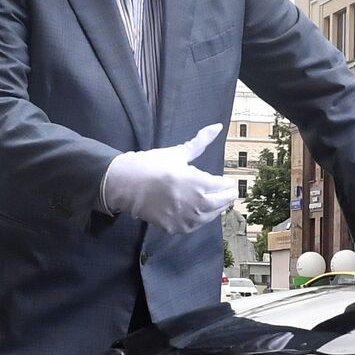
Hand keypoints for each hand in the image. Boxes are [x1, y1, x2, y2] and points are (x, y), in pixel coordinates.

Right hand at [103, 124, 236, 233]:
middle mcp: (193, 202)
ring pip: (210, 216)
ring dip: (217, 208)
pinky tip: (202, 212)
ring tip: (218, 202)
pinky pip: (195, 225)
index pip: (221, 186)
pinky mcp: (174, 227)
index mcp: (196, 182)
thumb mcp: (177, 152)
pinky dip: (201, 219)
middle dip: (227, 196)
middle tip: (230, 192)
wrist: (125, 184)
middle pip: (220, 202)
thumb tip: (217, 127)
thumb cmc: (151, 165)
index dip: (226, 183)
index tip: (229, 182)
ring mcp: (184, 217)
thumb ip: (200, 142)